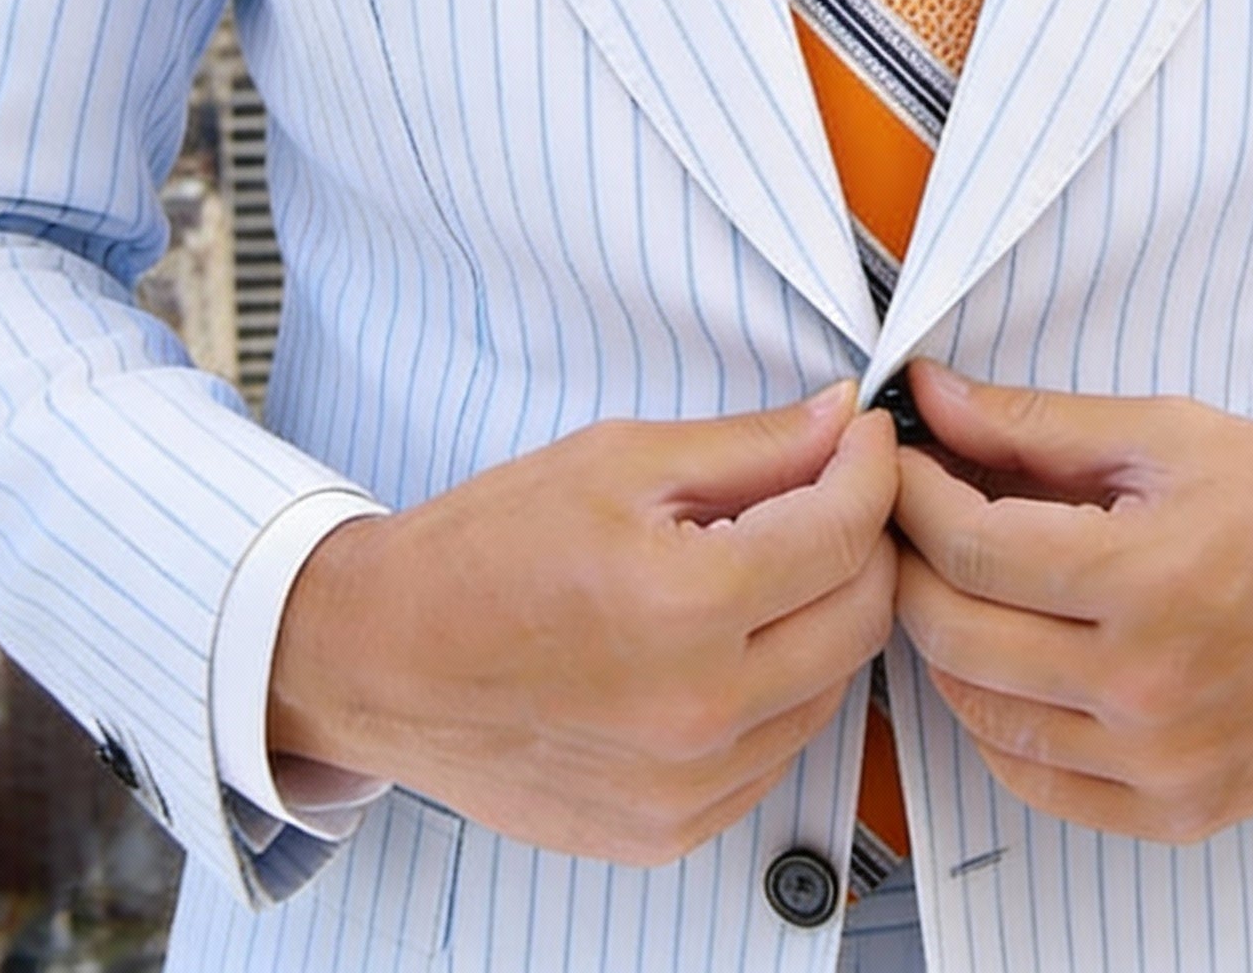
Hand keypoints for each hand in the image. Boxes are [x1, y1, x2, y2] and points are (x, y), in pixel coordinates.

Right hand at [268, 383, 897, 865]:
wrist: (381, 660)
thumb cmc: (481, 554)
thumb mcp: (618, 460)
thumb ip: (750, 446)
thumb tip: (839, 421)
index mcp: (684, 605)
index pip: (844, 532)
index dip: (871, 468)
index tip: (864, 438)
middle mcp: (698, 710)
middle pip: (863, 616)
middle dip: (865, 539)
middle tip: (830, 492)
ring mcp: (688, 786)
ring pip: (834, 687)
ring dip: (826, 615)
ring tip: (770, 565)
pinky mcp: (671, 831)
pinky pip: (779, 750)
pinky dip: (780, 688)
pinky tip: (731, 641)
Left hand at [892, 363, 1252, 843]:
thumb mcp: (1172, 435)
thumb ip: (1038, 424)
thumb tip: (933, 397)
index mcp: (1146, 579)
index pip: (969, 547)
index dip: (912, 495)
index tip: (901, 462)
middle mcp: (1146, 686)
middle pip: (955, 633)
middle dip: (912, 562)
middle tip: (915, 515)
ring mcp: (1159, 761)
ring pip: (980, 713)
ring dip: (947, 641)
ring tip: (962, 581)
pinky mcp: (1175, 809)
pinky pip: (1036, 781)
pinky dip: (999, 722)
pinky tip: (1010, 663)